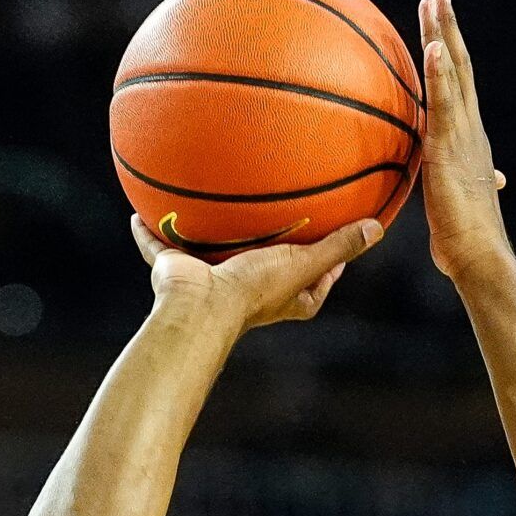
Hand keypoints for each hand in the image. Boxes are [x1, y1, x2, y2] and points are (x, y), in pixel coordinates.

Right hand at [130, 214, 381, 333]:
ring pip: (215, 255)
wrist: (201, 306)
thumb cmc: (255, 290)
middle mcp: (249, 292)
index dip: (329, 268)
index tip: (338, 245)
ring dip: (214, 238)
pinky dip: (148, 233)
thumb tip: (377, 228)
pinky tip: (138, 212)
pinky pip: (160, 247)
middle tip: (283, 223)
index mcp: (284, 298)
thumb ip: (339, 246)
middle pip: (268, 269)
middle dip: (274, 250)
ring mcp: (211, 281)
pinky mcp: (176, 271)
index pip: (316, 283)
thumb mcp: (304, 262)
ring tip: (214, 209)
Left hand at [420, 0, 511, 282]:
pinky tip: (434, 47)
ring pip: (454, 75)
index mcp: (469, 139)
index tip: (442, 22)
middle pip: (461, 66)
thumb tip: (485, 181)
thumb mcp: (458, 201)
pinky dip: (439, 73)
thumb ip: (462, 182)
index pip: (460, 85)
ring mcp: (463, 136)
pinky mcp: (449, 149)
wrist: (479, 257)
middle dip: (450, 27)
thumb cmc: (465, 239)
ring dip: (444, 35)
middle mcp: (470, 129)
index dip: (453, 51)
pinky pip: (443, 104)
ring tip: (434, 0)